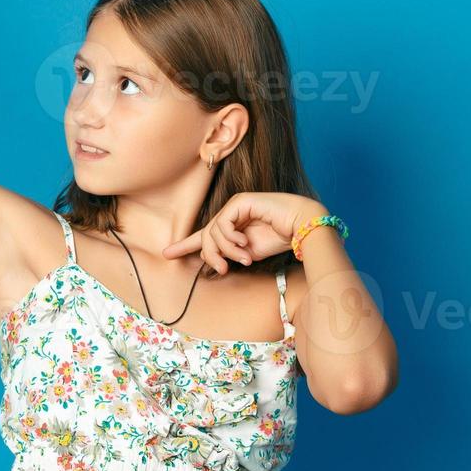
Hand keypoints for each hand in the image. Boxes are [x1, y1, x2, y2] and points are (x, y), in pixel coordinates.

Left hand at [161, 193, 326, 275]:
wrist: (303, 227)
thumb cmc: (281, 239)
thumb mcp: (249, 253)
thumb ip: (229, 253)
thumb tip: (210, 259)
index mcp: (233, 227)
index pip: (204, 235)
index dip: (185, 244)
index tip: (167, 253)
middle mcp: (231, 214)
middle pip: (205, 237)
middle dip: (211, 255)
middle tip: (222, 269)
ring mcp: (235, 206)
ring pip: (212, 232)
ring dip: (227, 251)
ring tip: (244, 258)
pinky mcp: (240, 202)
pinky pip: (223, 224)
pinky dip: (231, 239)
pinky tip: (245, 244)